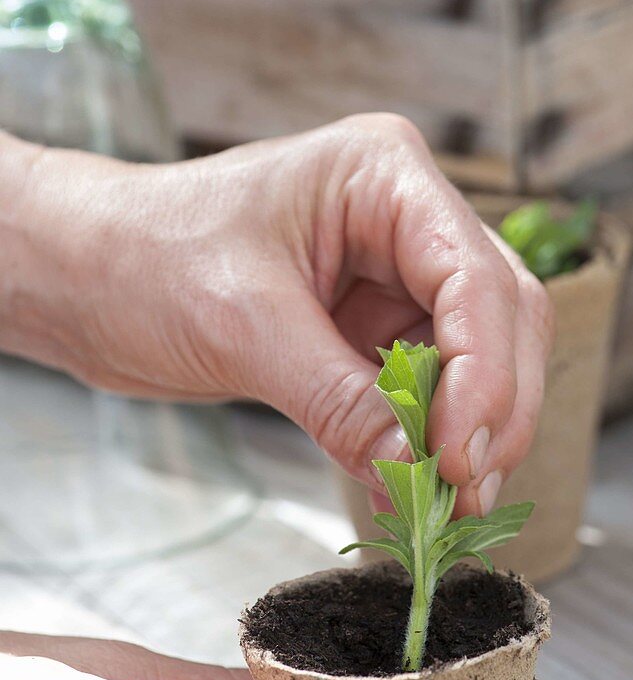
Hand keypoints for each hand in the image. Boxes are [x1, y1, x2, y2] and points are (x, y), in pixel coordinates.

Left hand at [1, 115, 552, 515]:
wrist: (85, 276)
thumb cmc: (144, 256)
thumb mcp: (244, 325)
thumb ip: (338, 400)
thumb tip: (415, 472)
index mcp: (383, 176)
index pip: (473, 276)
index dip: (484, 372)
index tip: (460, 455)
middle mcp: (404, 219)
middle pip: (499, 317)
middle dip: (492, 408)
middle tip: (468, 491)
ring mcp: (392, 274)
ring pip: (477, 358)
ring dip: (470, 432)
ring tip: (450, 503)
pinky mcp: (371, 326)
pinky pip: (426, 388)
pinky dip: (426, 439)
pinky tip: (413, 486)